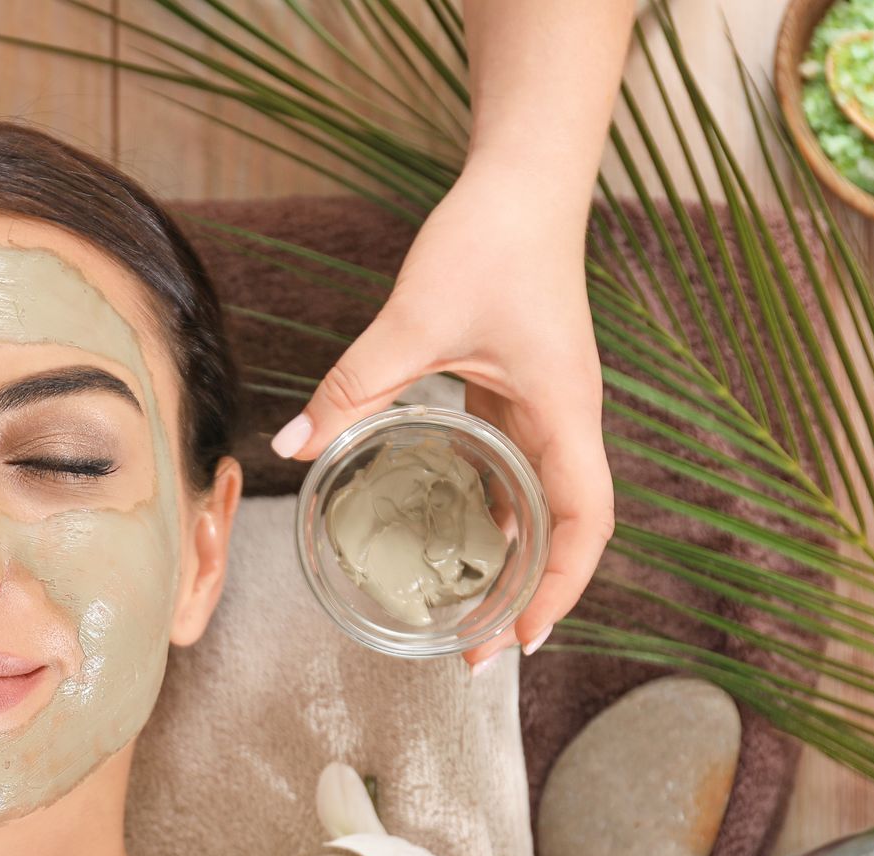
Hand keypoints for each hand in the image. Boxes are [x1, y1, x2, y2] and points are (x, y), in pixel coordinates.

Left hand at [272, 167, 613, 668]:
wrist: (521, 183)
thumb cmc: (488, 243)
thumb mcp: (413, 321)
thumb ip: (352, 386)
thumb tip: (288, 445)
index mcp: (563, 413)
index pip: (585, 522)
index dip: (562, 587)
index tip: (524, 639)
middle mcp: (567, 420)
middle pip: (568, 530)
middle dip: (531, 597)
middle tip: (476, 654)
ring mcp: (548, 408)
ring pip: (545, 504)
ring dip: (515, 562)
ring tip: (471, 617)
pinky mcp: (523, 392)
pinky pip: (517, 469)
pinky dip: (496, 513)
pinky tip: (459, 540)